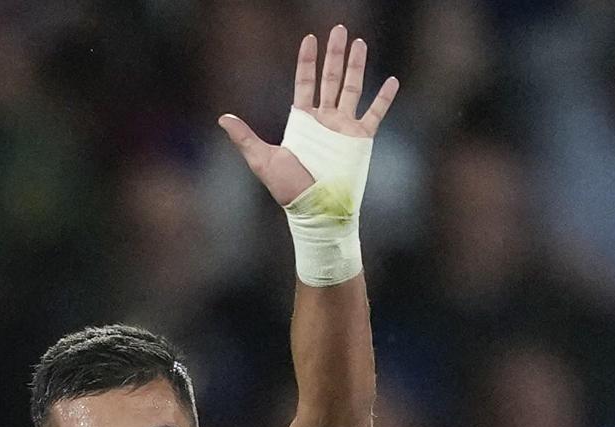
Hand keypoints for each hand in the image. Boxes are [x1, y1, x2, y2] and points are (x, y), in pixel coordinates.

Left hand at [218, 25, 398, 205]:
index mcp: (302, 121)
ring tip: (361, 43)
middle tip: (339, 29)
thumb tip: (222, 119)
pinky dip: (385, 97)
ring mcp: (344, 127)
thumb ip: (244, 138)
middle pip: (331, 78)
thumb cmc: (288, 188)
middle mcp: (324, 120)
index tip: (309, 38)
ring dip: (357, 66)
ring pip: (352, 88)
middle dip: (334, 54)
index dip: (307, 61)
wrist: (315, 208)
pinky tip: (392, 80)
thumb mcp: (262, 160)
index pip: (305, 82)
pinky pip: (375, 113)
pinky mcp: (360, 139)